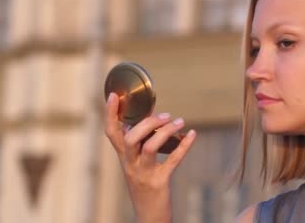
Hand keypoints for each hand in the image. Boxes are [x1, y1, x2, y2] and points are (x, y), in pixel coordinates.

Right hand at [103, 93, 196, 221]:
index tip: (114, 95)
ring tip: (180, 122)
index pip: (111, 133)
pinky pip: (172, 161)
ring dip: (166, 132)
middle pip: (130, 138)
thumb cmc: (145, 187)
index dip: (111, 114)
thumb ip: (137, 147)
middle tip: (165, 115)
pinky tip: (193, 135)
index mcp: (124, 159)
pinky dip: (184, 146)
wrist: (150, 217)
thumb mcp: (136, 166)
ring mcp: (144, 174)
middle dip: (147, 123)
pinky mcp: (160, 182)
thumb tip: (146, 122)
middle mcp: (130, 165)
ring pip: (149, 148)